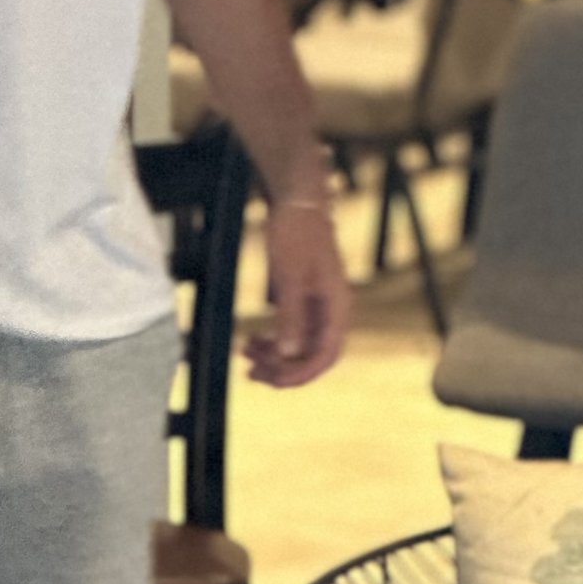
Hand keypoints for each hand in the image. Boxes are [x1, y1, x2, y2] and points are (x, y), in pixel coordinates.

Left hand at [245, 198, 349, 386]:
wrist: (297, 202)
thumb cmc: (296, 234)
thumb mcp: (289, 277)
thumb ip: (291, 316)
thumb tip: (288, 354)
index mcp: (337, 306)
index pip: (325, 354)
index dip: (300, 373)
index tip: (273, 380)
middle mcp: (332, 310)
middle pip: (313, 355)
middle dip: (283, 368)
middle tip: (251, 372)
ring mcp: (319, 305)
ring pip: (301, 345)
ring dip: (275, 356)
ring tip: (245, 354)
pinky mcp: (305, 299)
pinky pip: (292, 330)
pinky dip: (274, 339)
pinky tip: (253, 340)